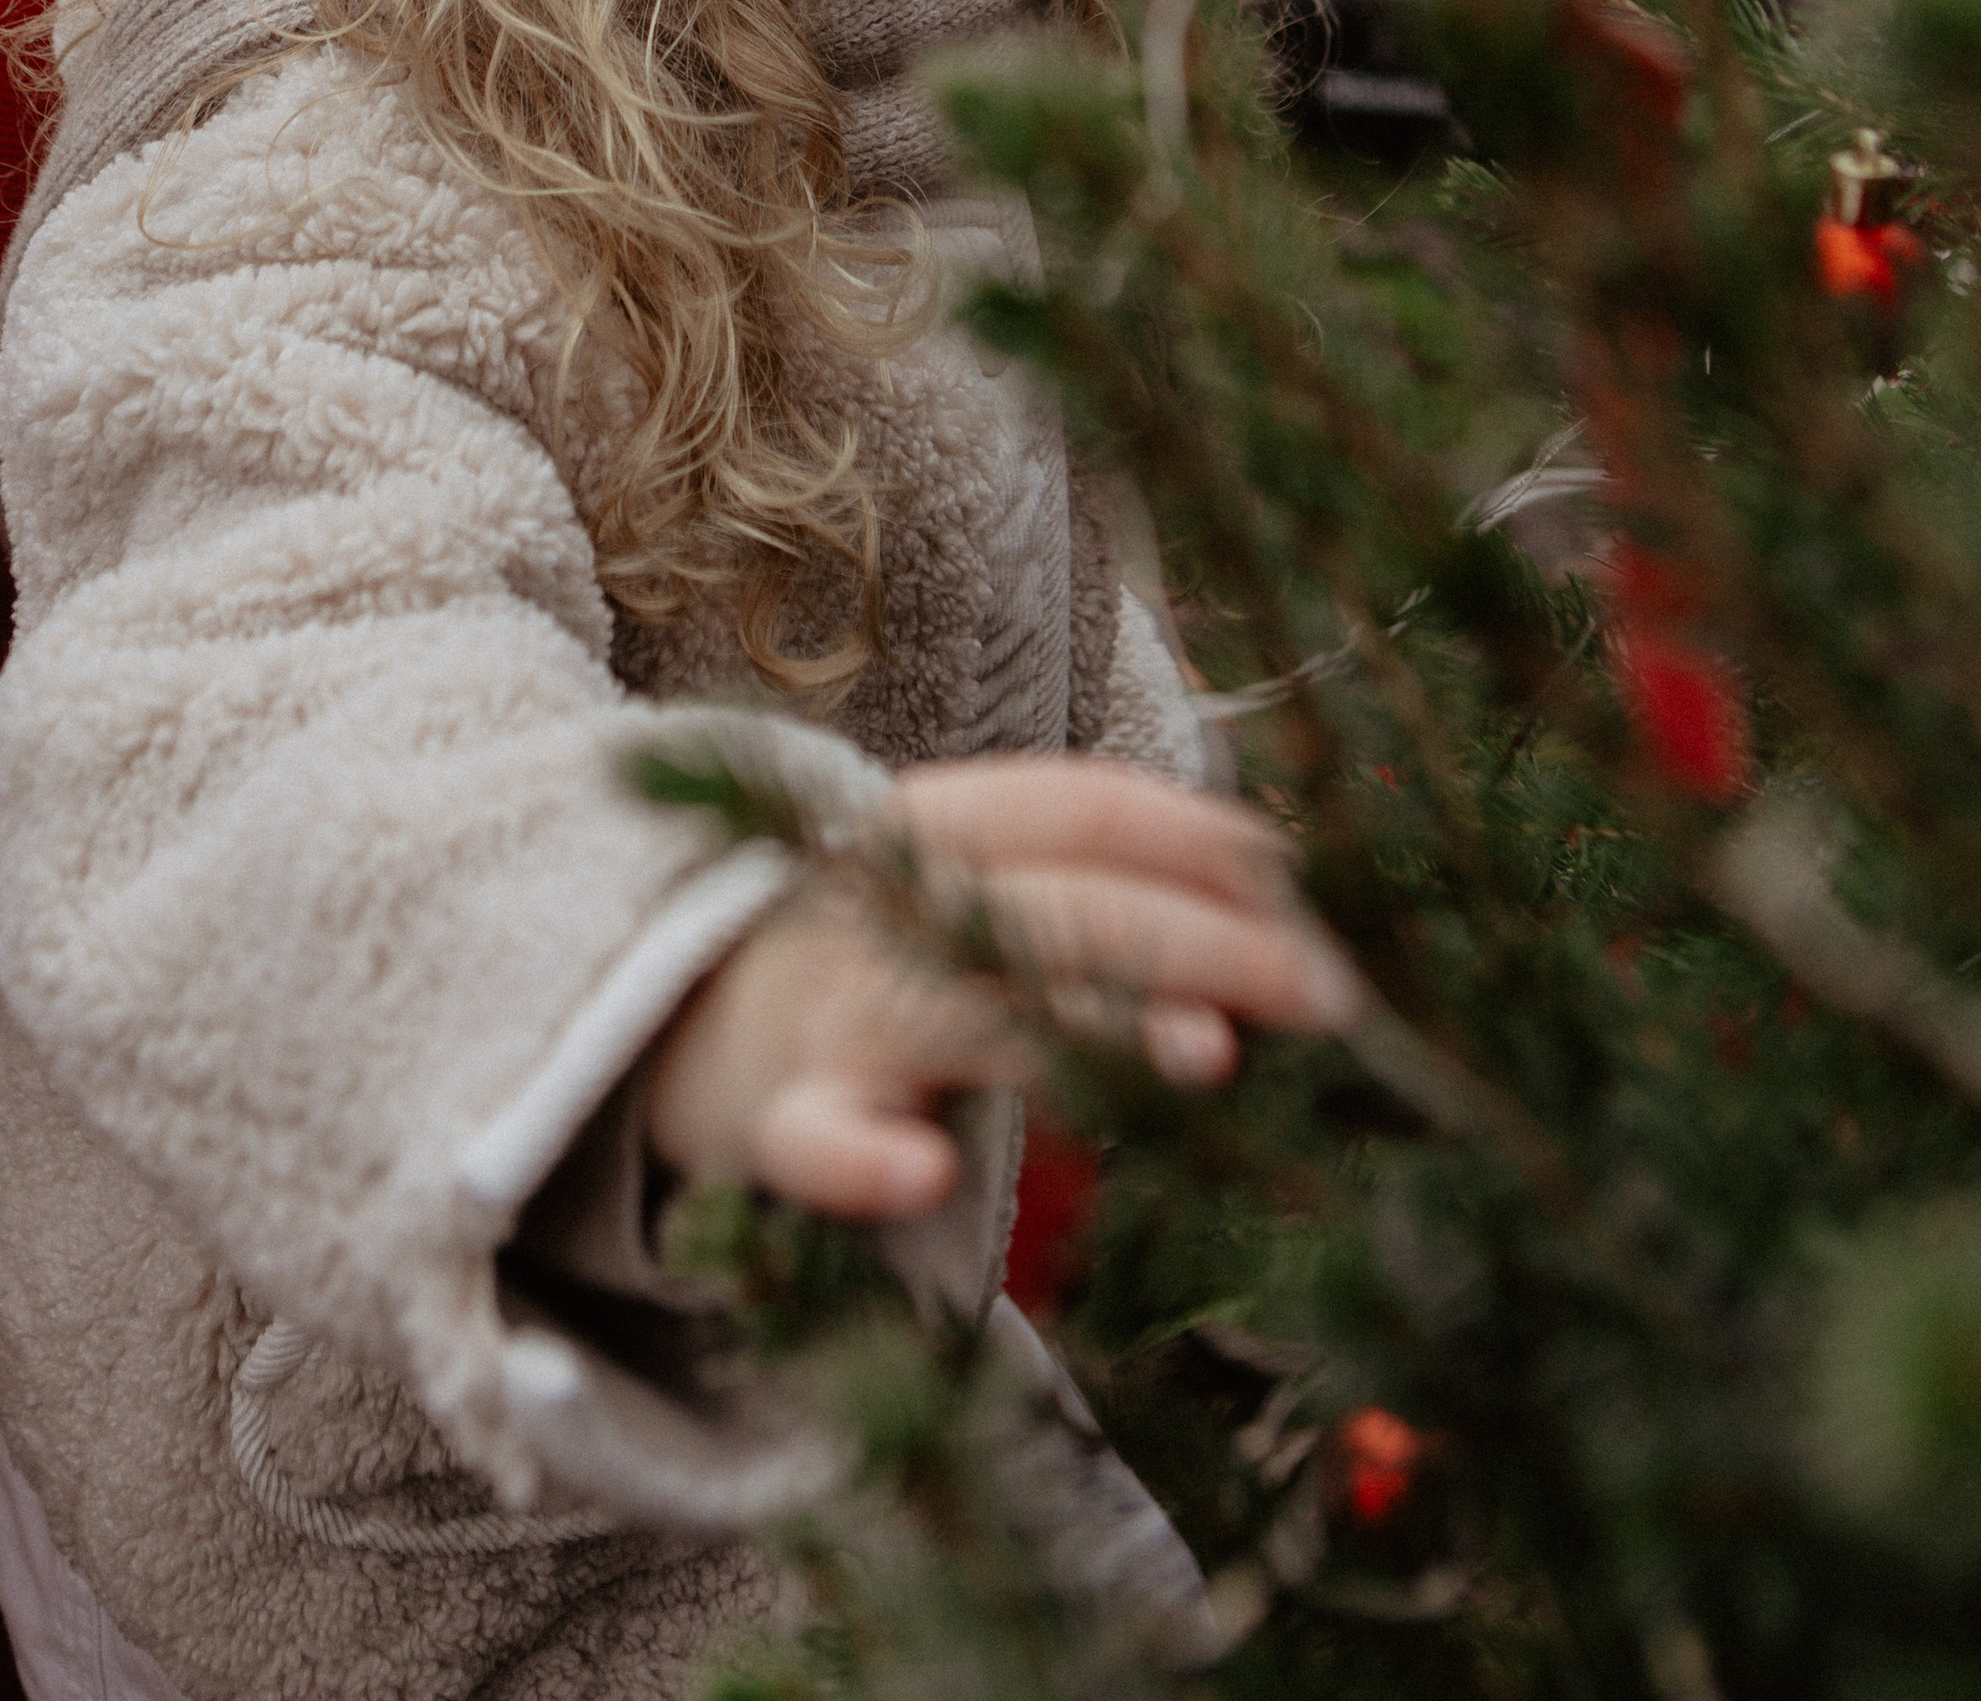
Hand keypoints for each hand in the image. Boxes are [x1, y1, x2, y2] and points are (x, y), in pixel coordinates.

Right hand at [644, 755, 1358, 1225]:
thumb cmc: (852, 957)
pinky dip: (858, 1158)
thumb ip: (1077, 887)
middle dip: (1206, 941)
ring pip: (967, 1002)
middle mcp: (886, 898)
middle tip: (1331, 994)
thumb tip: (1271, 888)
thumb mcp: (951, 887)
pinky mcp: (776, 1118)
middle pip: (1061, 902)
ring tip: (1206, 1054)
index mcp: (932, 825)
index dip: (1193, 832)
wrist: (649, 1021)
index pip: (1078, 804)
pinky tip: (917, 1176)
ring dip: (1088, 1023)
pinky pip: (813, 1140)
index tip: (1299, 876)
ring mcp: (831, 1006)